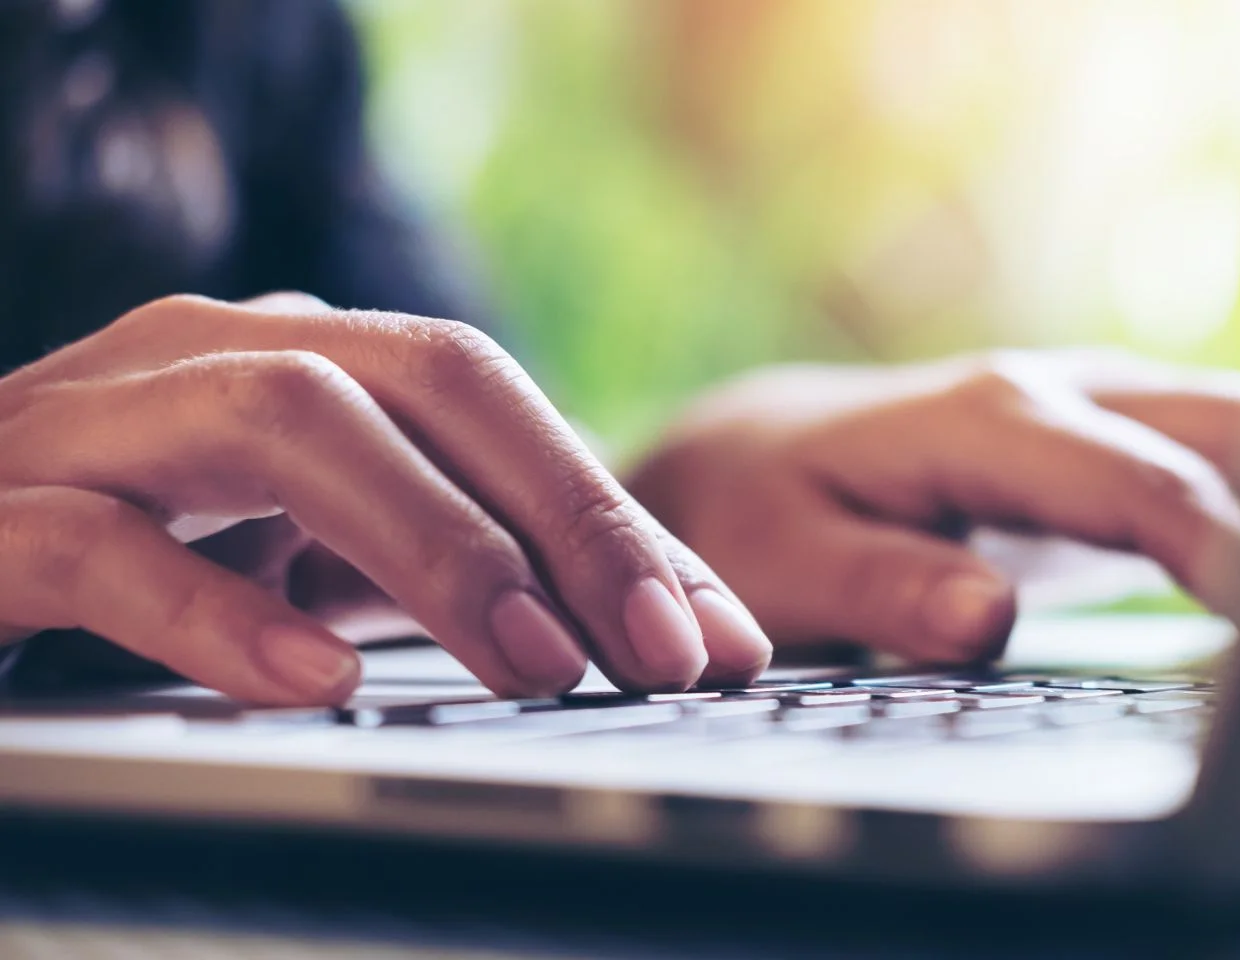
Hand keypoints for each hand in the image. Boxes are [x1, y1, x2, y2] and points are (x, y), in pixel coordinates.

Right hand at [0, 294, 770, 704]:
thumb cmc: (114, 555)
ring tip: (534, 662)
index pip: (497, 406)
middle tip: (670, 651)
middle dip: (569, 515)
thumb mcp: (297, 555)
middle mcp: (209, 362)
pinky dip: (214, 610)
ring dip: (435, 541)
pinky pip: (99, 541)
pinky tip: (312, 680)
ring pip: (287, 420)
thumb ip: (437, 571)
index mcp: (299, 364)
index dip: (618, 516)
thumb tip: (642, 629)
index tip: (721, 637)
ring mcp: (93, 428)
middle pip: (428, 378)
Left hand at [627, 349, 1239, 663]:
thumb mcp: (790, 564)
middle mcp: (1061, 398)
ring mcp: (1098, 414)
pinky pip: (1229, 459)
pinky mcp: (1114, 448)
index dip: (1232, 549)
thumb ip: (887, 590)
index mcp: (993, 423)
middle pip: (1235, 425)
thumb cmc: (760, 517)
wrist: (750, 461)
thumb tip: (988, 621)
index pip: (1146, 486)